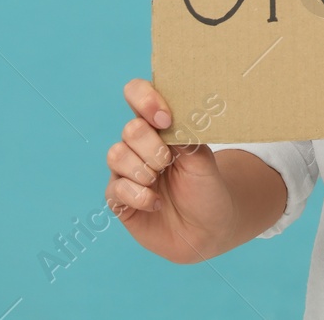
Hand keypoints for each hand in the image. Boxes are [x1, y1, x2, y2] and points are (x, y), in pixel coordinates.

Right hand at [105, 78, 239, 262]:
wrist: (208, 229)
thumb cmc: (207, 188)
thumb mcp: (204, 161)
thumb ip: (187, 139)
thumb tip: (171, 122)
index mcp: (159, 126)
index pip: (138, 94)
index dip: (145, 99)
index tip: (165, 119)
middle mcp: (139, 145)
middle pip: (130, 129)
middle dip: (151, 146)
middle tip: (168, 163)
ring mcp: (126, 172)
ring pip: (116, 155)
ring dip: (141, 170)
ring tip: (159, 182)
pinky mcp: (119, 199)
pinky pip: (115, 189)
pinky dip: (138, 196)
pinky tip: (156, 204)